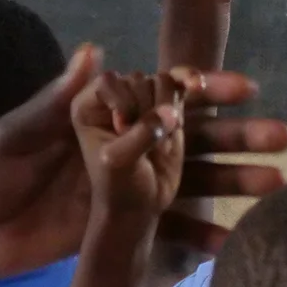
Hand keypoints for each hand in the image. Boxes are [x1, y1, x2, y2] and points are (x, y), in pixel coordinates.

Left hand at [0, 48, 286, 281]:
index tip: (246, 86)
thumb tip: (93, 48)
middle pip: (189, 137)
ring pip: (190, 182)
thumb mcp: (18, 133)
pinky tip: (234, 244)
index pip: (162, 94)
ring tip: (275, 188)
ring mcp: (124, 188)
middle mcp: (121, 146)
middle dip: (237, 137)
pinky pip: (167, 231)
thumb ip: (57, 98)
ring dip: (233, 184)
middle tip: (283, 138)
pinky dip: (199, 238)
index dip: (204, 89)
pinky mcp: (118, 226)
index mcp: (101, 116)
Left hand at [74, 72, 186, 227]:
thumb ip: (141, 135)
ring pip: (162, 82)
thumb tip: (170, 113)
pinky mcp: (167, 106)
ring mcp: (142, 99)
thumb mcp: (119, 162)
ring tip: (163, 139)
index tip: (125, 128)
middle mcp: (114, 95)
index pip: (109, 82)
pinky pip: (180, 85)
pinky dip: (189, 81)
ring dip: (168, 108)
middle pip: (139, 80)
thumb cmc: (118, 186)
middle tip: (146, 143)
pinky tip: (197, 85)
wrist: (140, 205)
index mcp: (90, 104)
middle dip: (148, 110)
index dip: (123, 102)